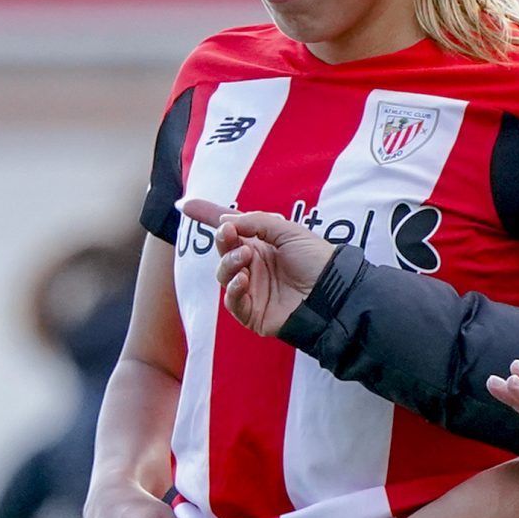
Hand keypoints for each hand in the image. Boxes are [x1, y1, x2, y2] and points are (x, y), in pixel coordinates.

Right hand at [177, 197, 336, 336]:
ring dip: (229, 263)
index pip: (231, 229)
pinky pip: (231, 301)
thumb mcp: (288, 231)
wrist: (333, 292)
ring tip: (246, 258)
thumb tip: (225, 222)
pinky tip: (244, 280)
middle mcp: (254, 265)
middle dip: (222, 239)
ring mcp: (252, 289)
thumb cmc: (317, 260)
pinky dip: (233, 289)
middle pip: (224, 250)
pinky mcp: (253, 312)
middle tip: (230, 233)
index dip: (208, 216)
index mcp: (262, 244)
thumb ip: (256, 222)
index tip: (185, 205)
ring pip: (223, 274)